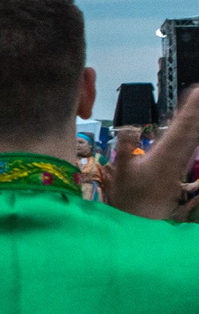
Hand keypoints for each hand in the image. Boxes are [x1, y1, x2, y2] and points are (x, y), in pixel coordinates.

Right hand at [113, 89, 198, 219]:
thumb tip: (129, 128)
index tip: (197, 92)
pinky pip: (187, 146)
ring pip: (192, 138)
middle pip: (190, 131)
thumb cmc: (128, 198)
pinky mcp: (176, 169)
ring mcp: (178, 165)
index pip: (180, 128)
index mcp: (164, 157)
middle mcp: (176, 159)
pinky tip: (191, 128)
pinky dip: (191, 133)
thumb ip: (126, 149)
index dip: (189, 109)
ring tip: (198, 106)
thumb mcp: (122, 173)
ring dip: (195, 121)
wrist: (139, 221)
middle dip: (196, 112)